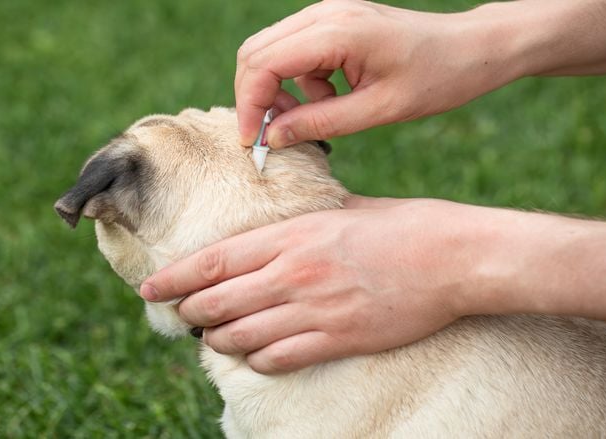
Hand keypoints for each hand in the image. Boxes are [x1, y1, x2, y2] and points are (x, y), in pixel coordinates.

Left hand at [139, 197, 490, 373]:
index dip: (175, 278)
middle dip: (191, 311)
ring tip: (213, 337)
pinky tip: (252, 356)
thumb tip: (280, 227)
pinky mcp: (339, 338)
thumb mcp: (345, 210)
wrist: (453, 258)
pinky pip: (280, 357)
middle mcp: (295, 273)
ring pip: (243, 334)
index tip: (152, 287)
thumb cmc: (403, 226)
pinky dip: (257, 359)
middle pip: (219, 301)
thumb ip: (305, 221)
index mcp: (293, 235)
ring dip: (219, 339)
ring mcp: (316, 309)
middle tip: (181, 315)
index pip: (215, 261)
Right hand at [235, 0, 605, 147]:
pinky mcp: (335, 22)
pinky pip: (296, 51)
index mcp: (337, 32)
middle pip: (256, 52)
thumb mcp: (379, 110)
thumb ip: (321, 123)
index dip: (249, 105)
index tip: (253, 142)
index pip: (263, 64)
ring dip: (281, 90)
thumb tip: (273, 137)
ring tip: (318, 115)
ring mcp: (329, 14)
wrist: (474, 48)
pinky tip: (333, 97)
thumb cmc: (437, 78)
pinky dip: (301, 81)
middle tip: (275, 134)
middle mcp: (326, 14)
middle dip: (256, 97)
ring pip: (272, 52)